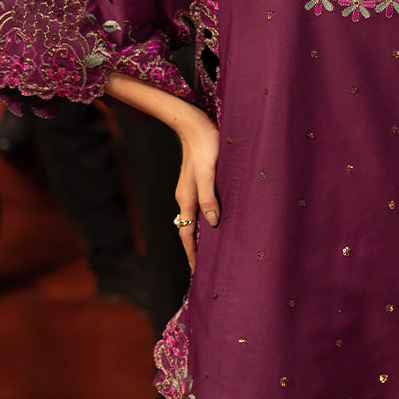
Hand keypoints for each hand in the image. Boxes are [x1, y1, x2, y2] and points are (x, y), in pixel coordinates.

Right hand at [174, 112, 220, 271]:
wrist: (195, 125)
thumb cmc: (206, 146)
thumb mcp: (210, 172)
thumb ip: (209, 197)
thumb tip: (213, 223)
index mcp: (186, 199)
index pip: (187, 234)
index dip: (192, 254)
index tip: (196, 273)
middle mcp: (185, 197)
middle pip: (188, 230)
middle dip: (194, 250)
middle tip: (203, 268)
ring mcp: (189, 190)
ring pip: (192, 220)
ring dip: (199, 236)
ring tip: (209, 250)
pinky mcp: (195, 183)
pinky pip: (197, 209)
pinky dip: (203, 222)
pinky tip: (213, 222)